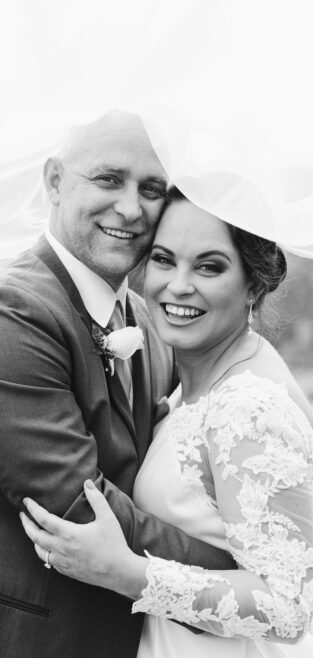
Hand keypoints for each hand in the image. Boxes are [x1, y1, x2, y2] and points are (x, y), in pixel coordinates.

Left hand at [20, 480, 146, 597]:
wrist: (119, 572)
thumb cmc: (114, 544)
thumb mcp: (107, 517)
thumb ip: (96, 499)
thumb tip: (87, 483)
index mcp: (69, 534)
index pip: (43, 519)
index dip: (33, 509)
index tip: (27, 501)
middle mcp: (62, 549)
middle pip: (35, 536)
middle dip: (26, 524)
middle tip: (22, 515)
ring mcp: (63, 562)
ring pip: (39, 551)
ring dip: (33, 539)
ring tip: (33, 530)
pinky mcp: (67, 571)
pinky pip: (49, 561)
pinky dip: (44, 552)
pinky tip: (48, 548)